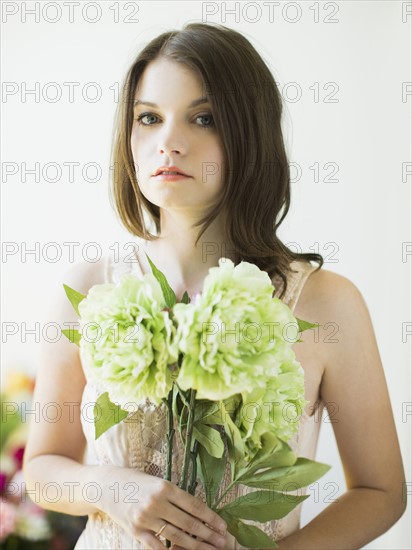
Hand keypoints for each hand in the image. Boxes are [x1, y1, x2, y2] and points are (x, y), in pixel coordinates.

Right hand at [97, 466, 226, 549]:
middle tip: (223, 542)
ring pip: (176, 536)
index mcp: (166, 487)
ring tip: (209, 549)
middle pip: (188, 523)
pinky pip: (157, 546)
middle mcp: (157, 502)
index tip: (223, 526)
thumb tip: (198, 511)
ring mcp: (146, 518)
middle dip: (208, 534)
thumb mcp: (158, 481)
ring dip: (196, 545)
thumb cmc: (136, 480)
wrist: (107, 485)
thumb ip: (175, 496)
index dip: (211, 518)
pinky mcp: (136, 530)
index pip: (194, 505)